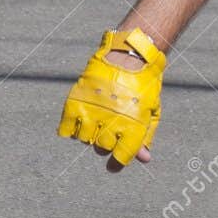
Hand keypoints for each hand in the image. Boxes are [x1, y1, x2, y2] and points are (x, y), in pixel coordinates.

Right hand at [57, 29, 165, 170]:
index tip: (116, 159)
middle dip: (105, 142)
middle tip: (109, 126)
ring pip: (84, 139)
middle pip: (101, 148)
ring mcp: (92, 112)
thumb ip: (146, 136)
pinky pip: (66, 129)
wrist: (129, 56)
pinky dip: (71, 129)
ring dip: (89, 133)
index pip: (122, 156)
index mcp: (133, 126)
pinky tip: (81, 119)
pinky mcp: (75, 102)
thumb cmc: (143, 86)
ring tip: (97, 118)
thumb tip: (144, 159)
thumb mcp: (151, 111)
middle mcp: (111, 122)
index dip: (119, 161)